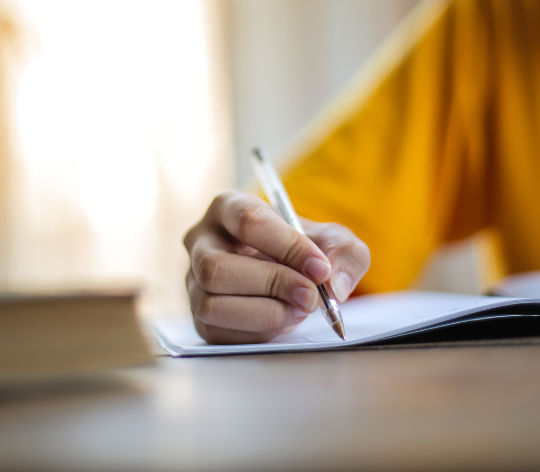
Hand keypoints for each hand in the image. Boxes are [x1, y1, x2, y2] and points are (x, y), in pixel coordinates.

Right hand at [183, 190, 370, 343]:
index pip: (247, 221)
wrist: (290, 274)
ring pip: (211, 304)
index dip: (286, 247)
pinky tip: (282, 321)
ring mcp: (193, 280)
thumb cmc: (305, 249)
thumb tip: (335, 284)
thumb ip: (346, 254)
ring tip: (298, 310)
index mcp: (229, 206)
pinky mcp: (198, 316)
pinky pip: (216, 332)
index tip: (320, 268)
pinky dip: (256, 332)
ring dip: (263, 314)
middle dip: (270, 286)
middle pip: (217, 267)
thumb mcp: (334, 241)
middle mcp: (201, 240)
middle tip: (310, 297)